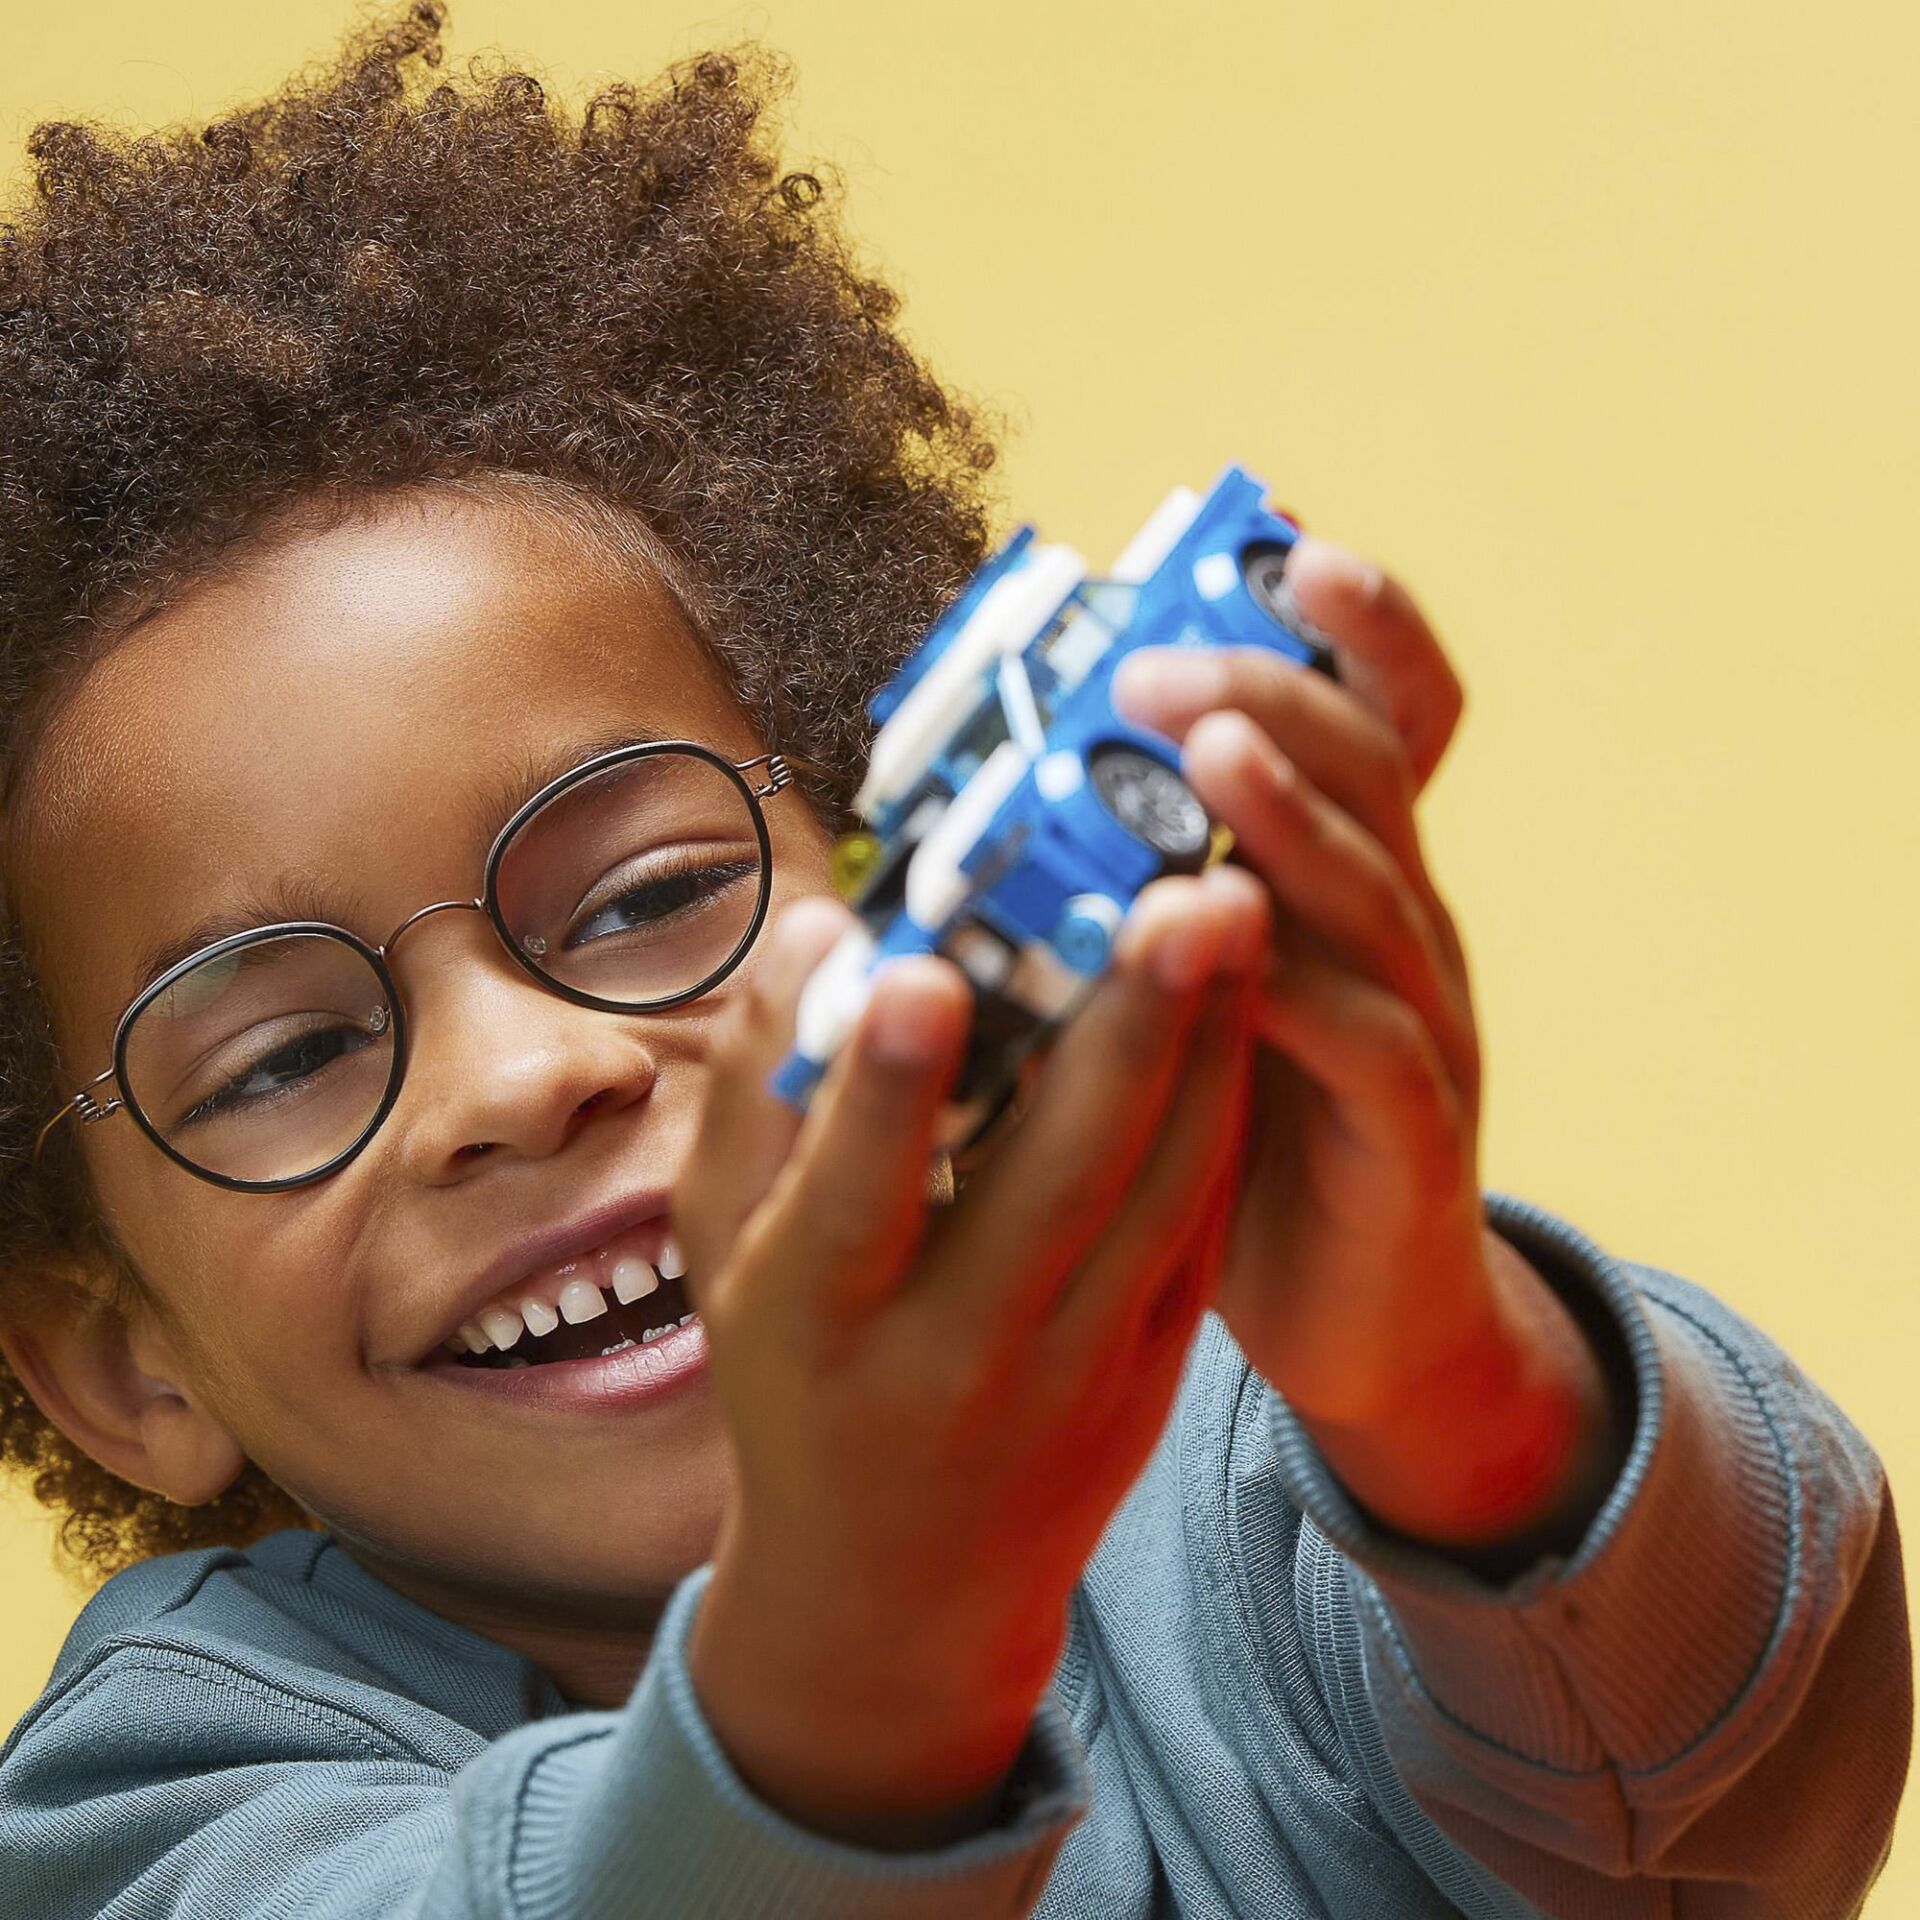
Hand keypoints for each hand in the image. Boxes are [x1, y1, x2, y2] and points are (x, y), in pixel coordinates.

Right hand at [674, 871, 1264, 1848]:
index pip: (852, 1200)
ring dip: (1209, 1049)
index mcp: (816, 1321)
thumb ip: (760, 1094)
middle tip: (1181, 893)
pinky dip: (1224, 1114)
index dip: (887, 1089)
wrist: (900, 1589)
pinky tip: (1247, 1006)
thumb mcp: (727, 1254)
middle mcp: (953, 1353)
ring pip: (1160, 1195)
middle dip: (1125, 1030)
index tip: (927, 971)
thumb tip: (819, 926)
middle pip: (1056, 1183)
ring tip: (1239, 910)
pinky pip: (1198, 1229)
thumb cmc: (794, 1378)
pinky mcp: (1152, 1373)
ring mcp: (1071, 1371)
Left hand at [1113, 536, 1618, 1552]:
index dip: (1357, 631)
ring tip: (1211, 743)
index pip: (1382, 721)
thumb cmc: (1241, 1132)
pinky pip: (1365, 1041)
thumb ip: (1135, 901)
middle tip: (1162, 658)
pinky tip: (1224, 948)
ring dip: (1292, 810)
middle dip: (1276, 692)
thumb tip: (991, 806)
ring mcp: (1421, 1020)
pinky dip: (1295, 988)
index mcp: (1342, 879)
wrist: (1353, 1318)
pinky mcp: (1412, 1129)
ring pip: (1373, 888)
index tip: (1290, 547)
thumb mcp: (1193, 990)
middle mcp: (1397, 924)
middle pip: (1369, 770)